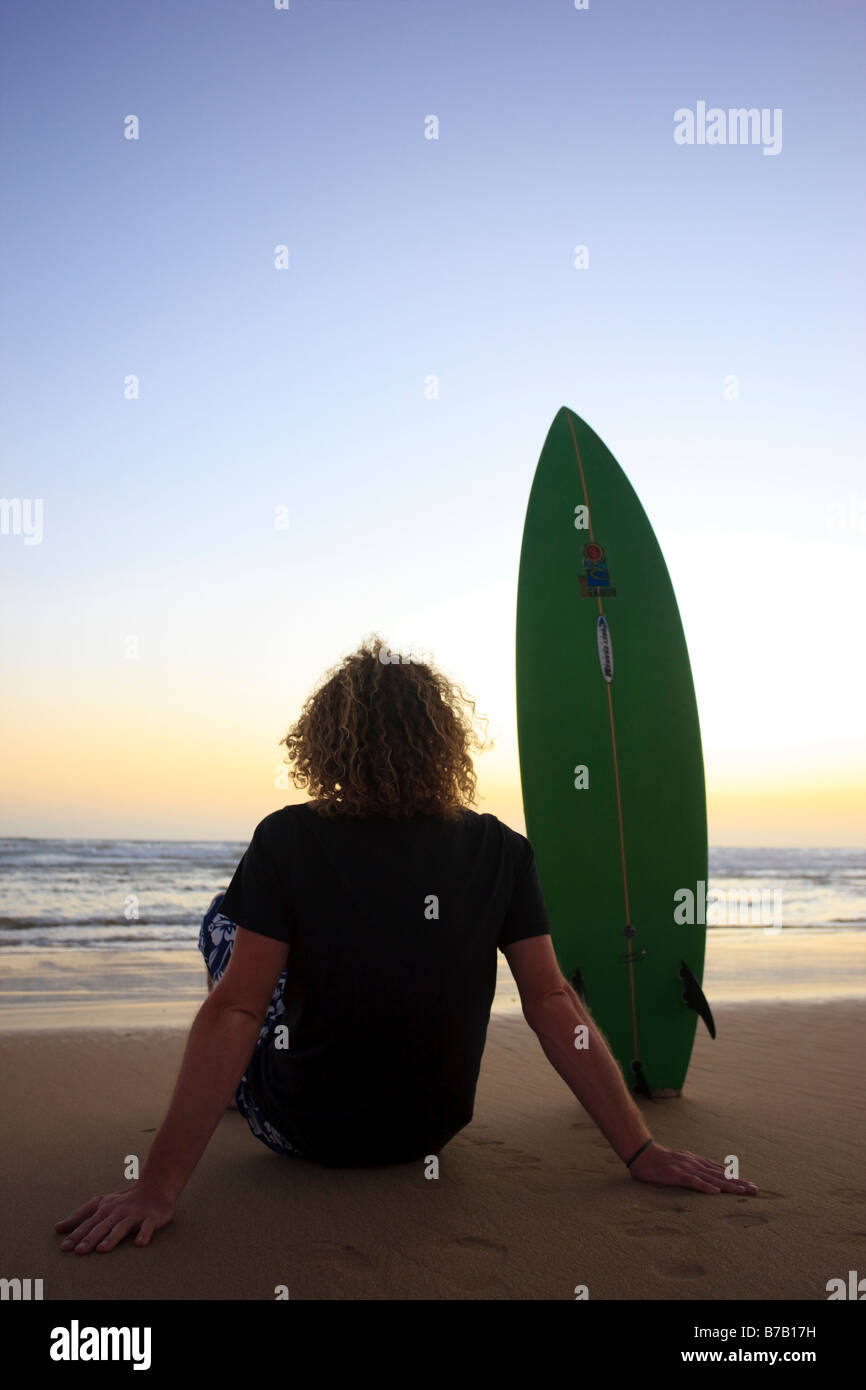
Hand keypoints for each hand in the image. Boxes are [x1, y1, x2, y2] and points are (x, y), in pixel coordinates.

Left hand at [55, 1184, 175, 1253]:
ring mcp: (135, 1214)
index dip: (76, 1235)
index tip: (64, 1248)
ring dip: (112, 1237)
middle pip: (102, 1226)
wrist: (154, 1187)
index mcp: (105, 1208)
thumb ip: (80, 1216)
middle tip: (79, 1251)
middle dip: (91, 1238)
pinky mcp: (151, 1217)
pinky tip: (139, 1243)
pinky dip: (144, 1234)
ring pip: (122, 1227)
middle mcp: (118, 1211)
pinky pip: (148, 1226)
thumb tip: (57, 1228)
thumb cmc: (123, 1202)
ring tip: (102, 1249)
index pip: (88, 1223)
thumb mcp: (100, 1205)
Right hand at [629, 1143, 758, 1193]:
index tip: (750, 1185)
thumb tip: (706, 1179)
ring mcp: (687, 1169)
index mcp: (697, 1162)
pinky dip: (705, 1187)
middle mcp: (696, 1164)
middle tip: (755, 1190)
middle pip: (721, 1175)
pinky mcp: (677, 1175)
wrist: (642, 1154)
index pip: (721, 1171)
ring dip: (729, 1186)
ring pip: (712, 1179)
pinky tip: (716, 1193)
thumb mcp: (681, 1163)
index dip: (736, 1178)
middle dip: (739, 1183)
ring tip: (743, 1192)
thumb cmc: (660, 1162)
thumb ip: (693, 1170)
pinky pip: (694, 1182)